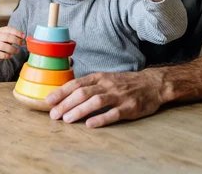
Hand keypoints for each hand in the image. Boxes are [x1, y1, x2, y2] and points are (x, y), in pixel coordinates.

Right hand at [0, 26, 25, 61]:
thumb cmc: (0, 41)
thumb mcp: (5, 35)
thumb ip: (13, 35)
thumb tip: (24, 37)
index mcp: (0, 30)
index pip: (10, 30)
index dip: (18, 33)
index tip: (24, 36)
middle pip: (7, 37)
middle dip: (17, 41)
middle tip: (22, 44)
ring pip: (3, 46)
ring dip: (12, 49)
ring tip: (17, 51)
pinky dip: (6, 55)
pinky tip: (10, 56)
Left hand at [46, 69, 165, 127]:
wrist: (152, 84)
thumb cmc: (124, 83)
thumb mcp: (105, 78)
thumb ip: (88, 85)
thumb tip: (65, 94)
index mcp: (99, 77)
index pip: (76, 83)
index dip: (61, 92)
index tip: (48, 101)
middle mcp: (107, 85)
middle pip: (83, 93)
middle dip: (66, 104)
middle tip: (54, 114)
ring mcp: (118, 96)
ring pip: (95, 101)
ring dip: (79, 110)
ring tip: (66, 119)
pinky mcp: (129, 107)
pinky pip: (113, 113)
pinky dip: (101, 119)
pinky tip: (90, 124)